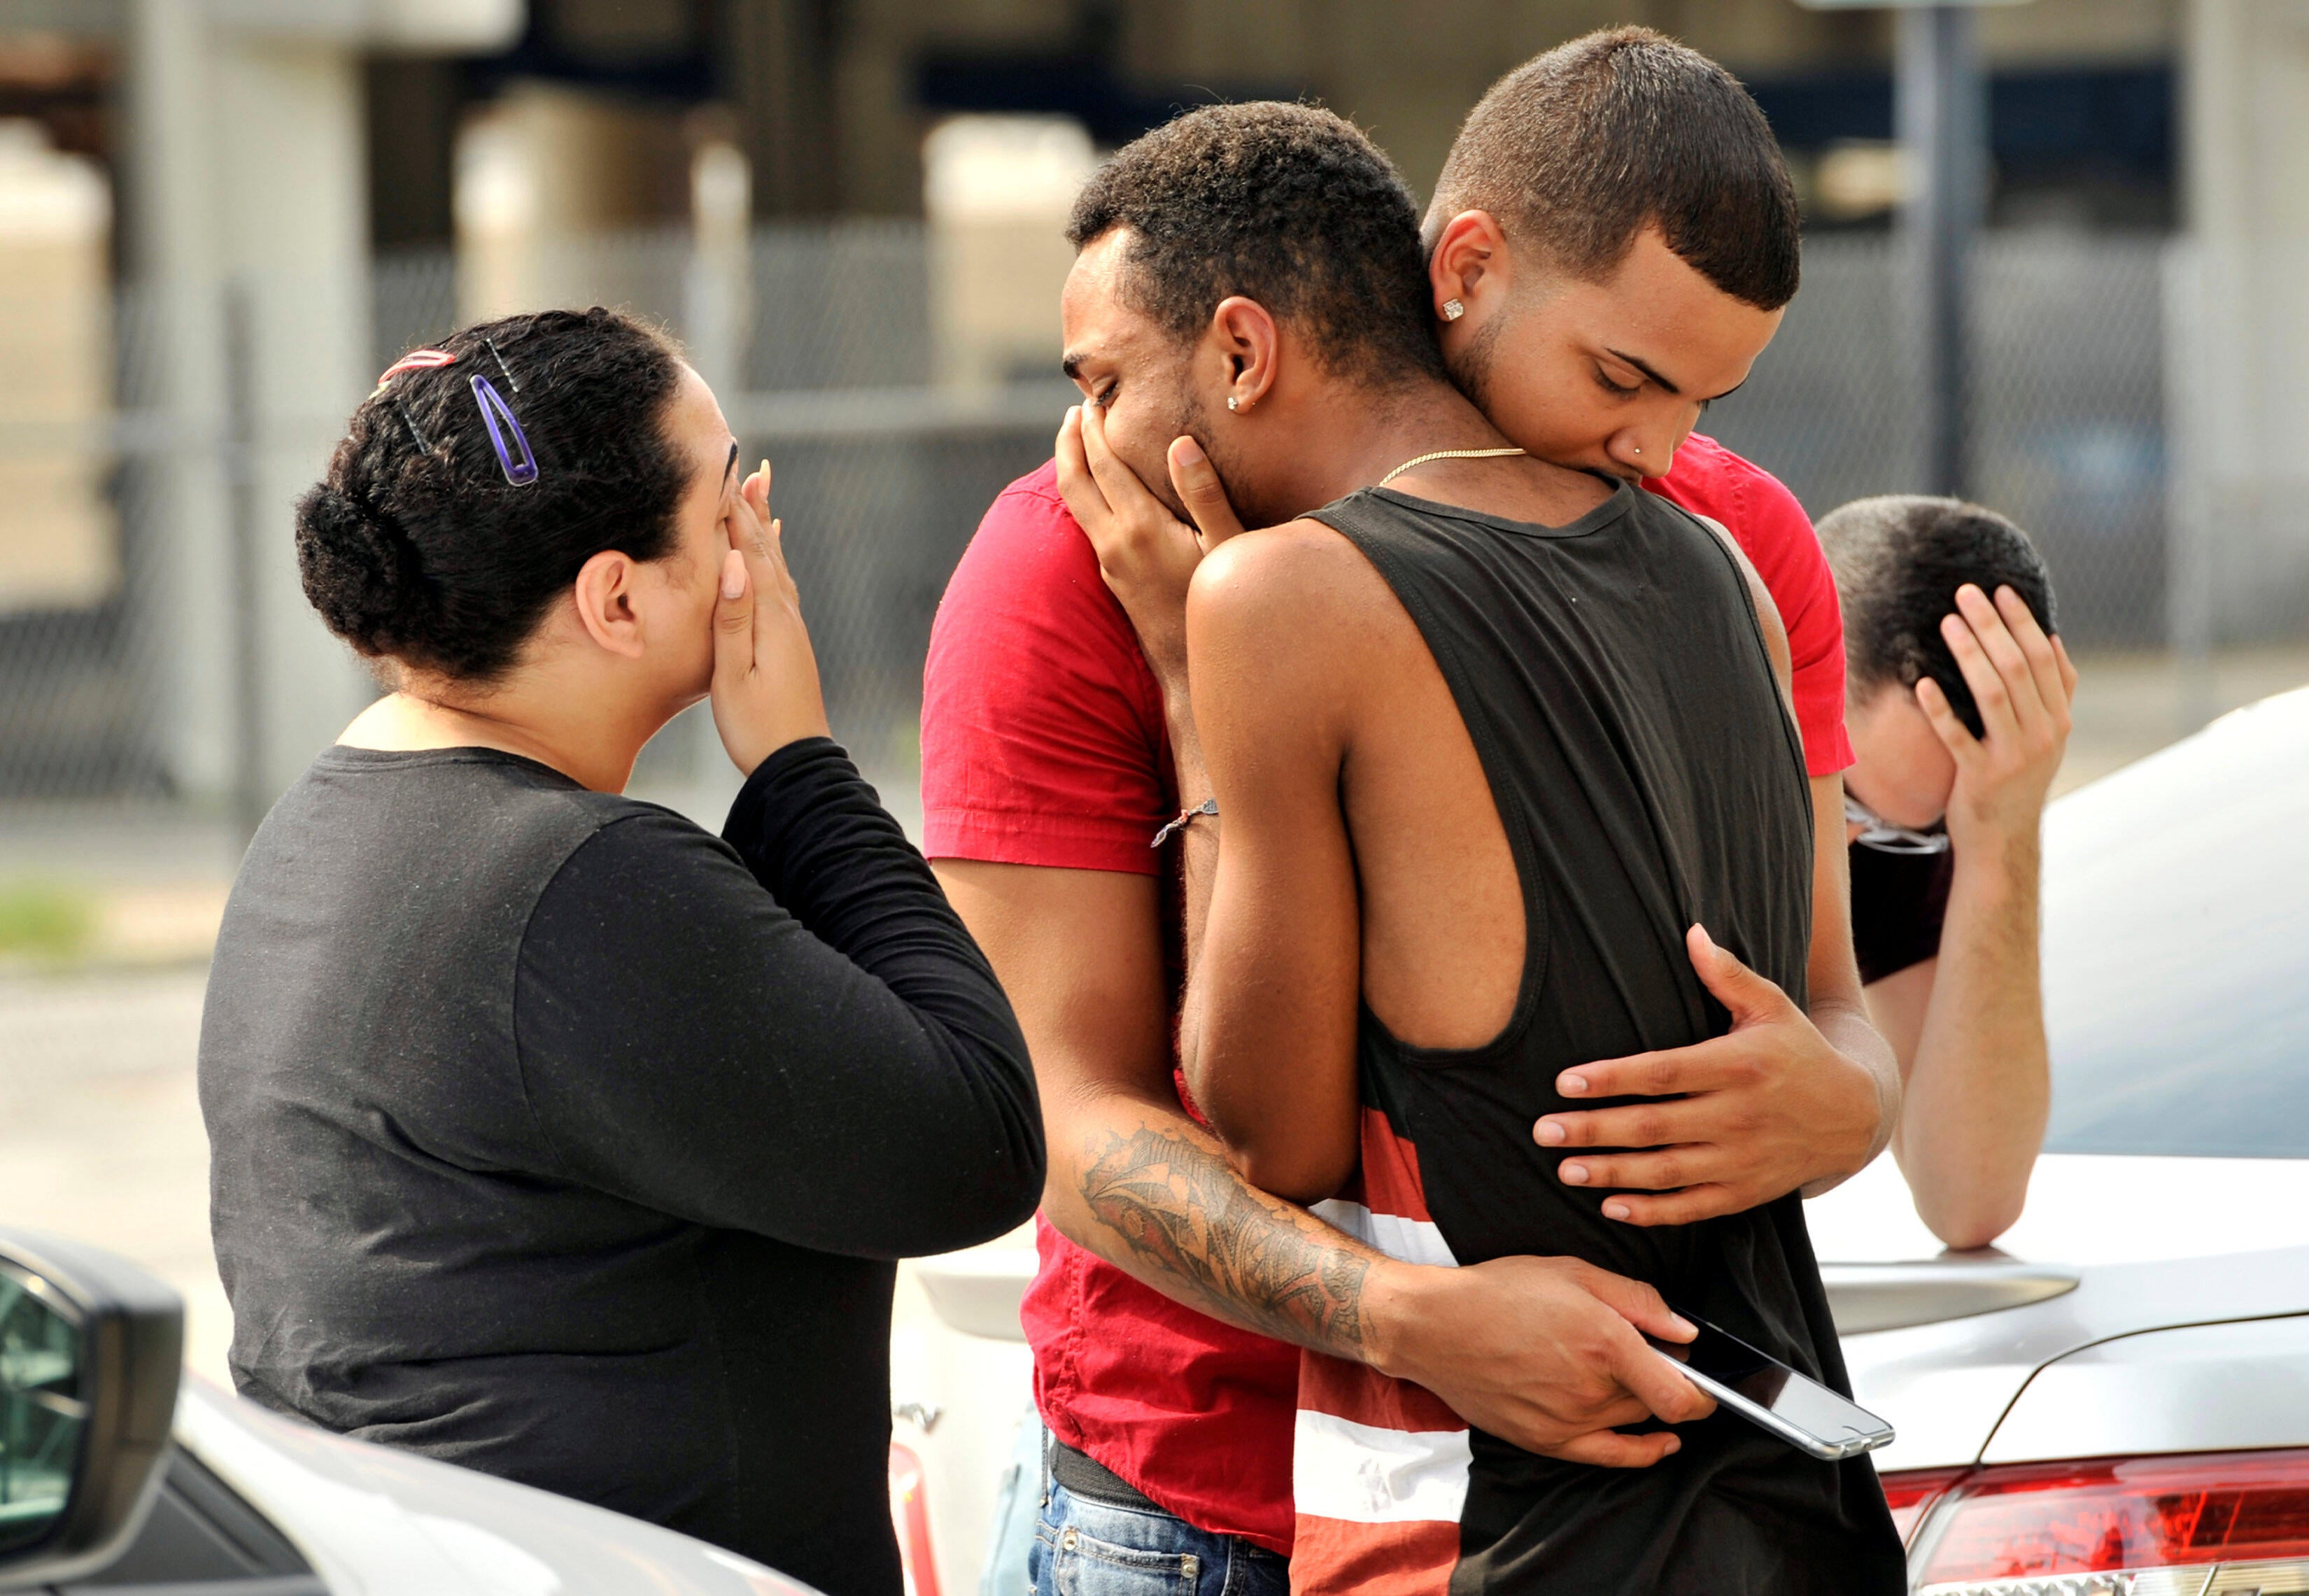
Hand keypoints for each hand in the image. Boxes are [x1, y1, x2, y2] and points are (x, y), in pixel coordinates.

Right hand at [711, 458, 828, 775]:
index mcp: (770, 618)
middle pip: (768, 550)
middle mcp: (787, 616)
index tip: (724, 471)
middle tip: (750, 467)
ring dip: (766, 528)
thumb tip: (735, 565)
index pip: (749, 552)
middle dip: (755, 508)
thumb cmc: (757, 728)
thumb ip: (732, 620)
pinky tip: (772, 558)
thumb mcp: (733, 676)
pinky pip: (782, 586)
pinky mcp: (791, 644)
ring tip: (762, 494)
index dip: (735, 512)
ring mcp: (792, 629)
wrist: (798, 767)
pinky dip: (775, 560)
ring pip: (777, 565)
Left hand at [1053, 402, 1244, 687]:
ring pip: (1074, 504)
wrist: (1193, 670)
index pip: (1106, 465)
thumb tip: (1180, 444)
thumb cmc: (1219, 606)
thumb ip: (1204, 494)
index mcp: (1140, 528)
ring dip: (1071, 466)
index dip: (1096, 429)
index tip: (1095, 399)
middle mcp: (1115, 544)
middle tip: (1076, 409)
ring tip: (1077, 438)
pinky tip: (1097, 486)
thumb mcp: (1225, 548)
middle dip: (1070, 441)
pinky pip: (1085, 523)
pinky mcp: (1111, 577)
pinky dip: (1084, 493)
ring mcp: (1109, 563)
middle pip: (1074, 481)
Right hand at [1365, 1254, 1713, 1465]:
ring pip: (1633, 1423)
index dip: (1704, 1392)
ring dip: (1642, 1403)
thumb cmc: (1499, 1291)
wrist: (1435, 1327)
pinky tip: (1660, 1444)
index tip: (1706, 1379)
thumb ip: (1638, 1300)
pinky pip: (1609, 1457)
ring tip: (1623, 1373)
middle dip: (1666, 1381)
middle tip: (1648, 1355)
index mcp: (1604, 1341)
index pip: (1680, 1392)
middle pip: (1657, 1403)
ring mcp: (1567, 1420)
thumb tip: (1686, 1332)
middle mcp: (1590, 1388)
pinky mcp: (1545, 1441)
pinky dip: (1642, 1452)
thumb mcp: (1573, 1271)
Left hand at [1534, 925, 1885, 1224]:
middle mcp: (1739, 1115)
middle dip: (1594, 1130)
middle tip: (1544, 1130)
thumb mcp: (1772, 1006)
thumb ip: (1728, 974)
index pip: (1663, 1073)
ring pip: (1667, 1171)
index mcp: (1739, 1065)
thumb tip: (1692, 931)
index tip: (1565, 1082)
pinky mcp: (1746, 1192)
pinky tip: (1611, 1206)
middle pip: (1655, 1126)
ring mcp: (1742, 1159)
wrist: (1853, 1114)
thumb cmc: (1798, 1051)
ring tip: (1565, 1169)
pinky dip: (1653, 1212)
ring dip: (1613, 1173)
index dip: (1612, 1078)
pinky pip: (1693, 1208)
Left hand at [1920, 583, 2076, 855]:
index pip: (2043, 658)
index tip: (2000, 590)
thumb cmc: (2017, 780)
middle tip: (1965, 593)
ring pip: (1992, 694)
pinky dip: (1940, 709)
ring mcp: (2014, 757)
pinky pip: (1958, 737)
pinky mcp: (1981, 778)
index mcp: (2059, 719)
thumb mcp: (2048, 736)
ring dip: (1969, 654)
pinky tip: (1922, 683)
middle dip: (1992, 625)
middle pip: (2018, 667)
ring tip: (1947, 623)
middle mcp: (2044, 735)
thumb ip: (2055, 693)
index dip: (2022, 621)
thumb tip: (2054, 639)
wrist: (2004, 840)